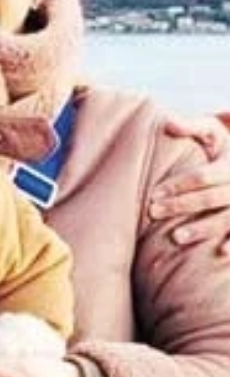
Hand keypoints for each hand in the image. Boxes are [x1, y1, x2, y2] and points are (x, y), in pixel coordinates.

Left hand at [154, 118, 229, 255]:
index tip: (154, 194)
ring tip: (176, 238)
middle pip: (210, 198)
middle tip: (153, 212)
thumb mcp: (212, 134)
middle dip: (182, 206)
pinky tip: (221, 253)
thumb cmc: (223, 149)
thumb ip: (191, 127)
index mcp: (229, 165)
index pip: (203, 176)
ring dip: (203, 229)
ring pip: (227, 218)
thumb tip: (167, 122)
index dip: (178, 185)